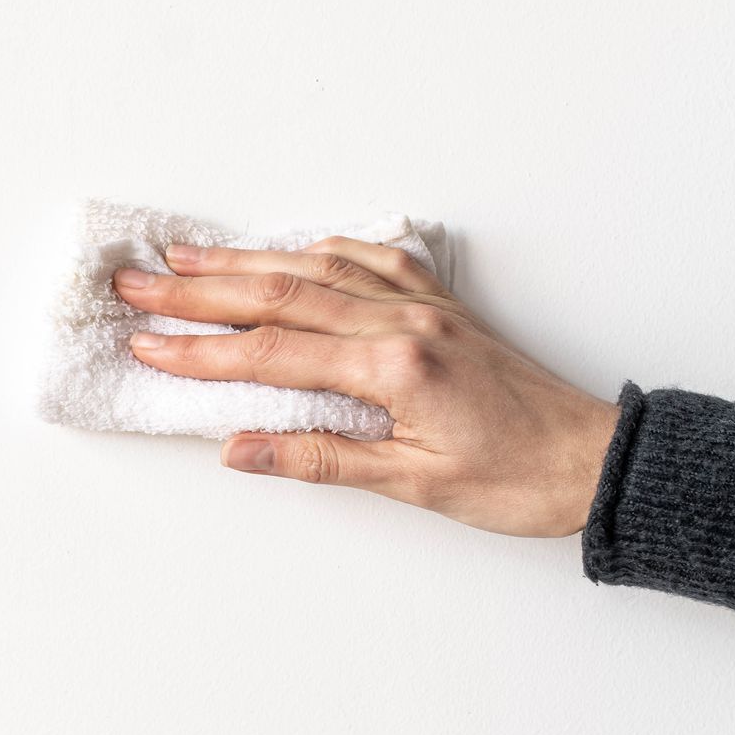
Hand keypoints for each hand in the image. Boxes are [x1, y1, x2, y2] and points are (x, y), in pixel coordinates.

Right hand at [112, 237, 619, 537]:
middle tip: (138, 283)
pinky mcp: (440, 305)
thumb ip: (320, 459)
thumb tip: (239, 449)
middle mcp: (403, 321)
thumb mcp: (414, 485)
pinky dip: (320, 251)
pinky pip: (369, 260)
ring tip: (188, 255)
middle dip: (200, 289)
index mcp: (394, 366)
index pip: (273, 352)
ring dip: (247, 260)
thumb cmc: (516, 481)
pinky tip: (293, 248)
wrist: (596, 459)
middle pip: (281, 293)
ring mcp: (422, 305)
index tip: (145, 343)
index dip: (200, 350)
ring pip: (317, 267)